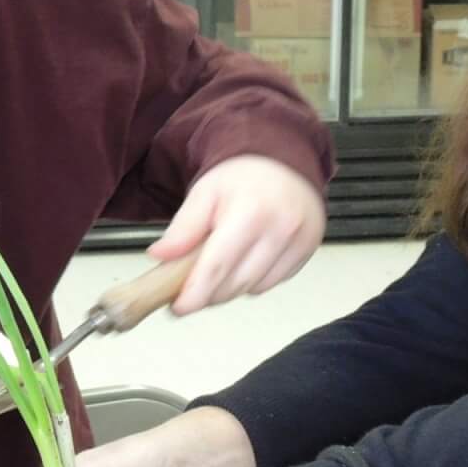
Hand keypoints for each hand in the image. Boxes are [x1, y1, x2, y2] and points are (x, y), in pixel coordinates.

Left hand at [150, 155, 325, 314]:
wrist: (283, 159)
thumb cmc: (243, 175)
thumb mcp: (204, 192)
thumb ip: (183, 227)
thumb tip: (160, 256)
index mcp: (250, 212)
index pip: (217, 267)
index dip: (195, 294)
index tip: (179, 307)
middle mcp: (280, 229)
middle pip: (235, 284)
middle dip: (208, 294)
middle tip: (189, 290)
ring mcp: (299, 242)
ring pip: (254, 288)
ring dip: (230, 288)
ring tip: (218, 268)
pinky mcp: (308, 251)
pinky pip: (272, 283)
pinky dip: (253, 281)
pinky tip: (243, 261)